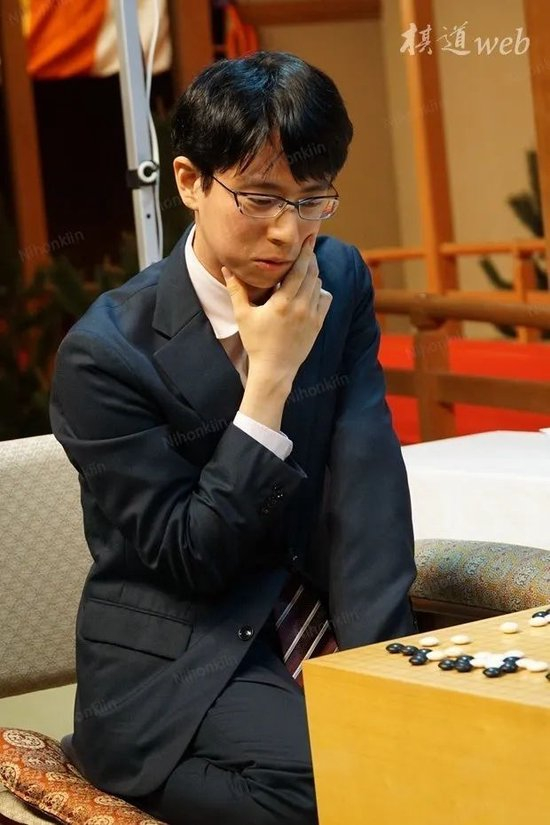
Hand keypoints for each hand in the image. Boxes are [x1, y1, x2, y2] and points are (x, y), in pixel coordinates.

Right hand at [221, 235, 332, 385]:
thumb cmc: (256, 342)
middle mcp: (301, 307)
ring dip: (313, 275)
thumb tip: (226, 269)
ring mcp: (312, 316)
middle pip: (312, 273)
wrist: (274, 369)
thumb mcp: (243, 315)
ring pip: (319, 285)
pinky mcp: (318, 324)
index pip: (299, 269)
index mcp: (282, 302)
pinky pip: (325, 299)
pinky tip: (310, 291)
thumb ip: (236, 290)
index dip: (305, 252)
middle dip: (310, 259)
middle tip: (307, 248)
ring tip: (304, 270)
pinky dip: (320, 291)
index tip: (308, 238)